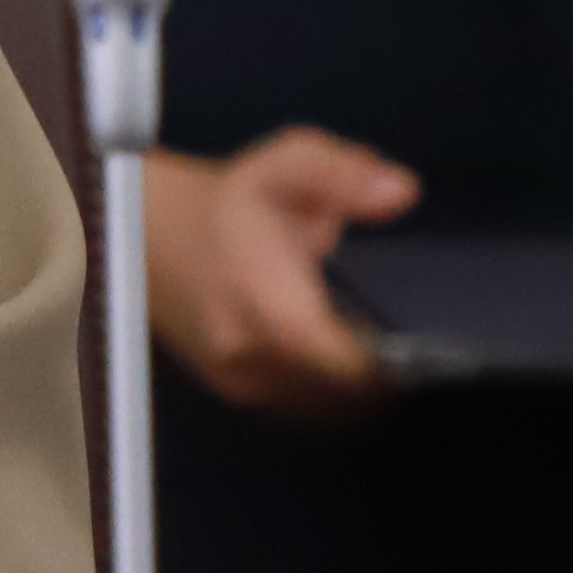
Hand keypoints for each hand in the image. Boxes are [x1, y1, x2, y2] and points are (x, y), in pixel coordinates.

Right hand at [143, 130, 413, 419]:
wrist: (148, 236)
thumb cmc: (225, 205)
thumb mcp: (287, 165)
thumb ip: (344, 174)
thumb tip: (399, 191)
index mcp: (264, 300)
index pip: (342, 361)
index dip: (391, 360)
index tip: (423, 341)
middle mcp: (249, 354)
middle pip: (346, 393)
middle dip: (386, 370)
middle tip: (413, 337)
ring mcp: (242, 381)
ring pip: (330, 407)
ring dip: (362, 384)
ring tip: (379, 341)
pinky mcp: (240, 393)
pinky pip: (307, 406)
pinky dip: (334, 388)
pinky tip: (344, 352)